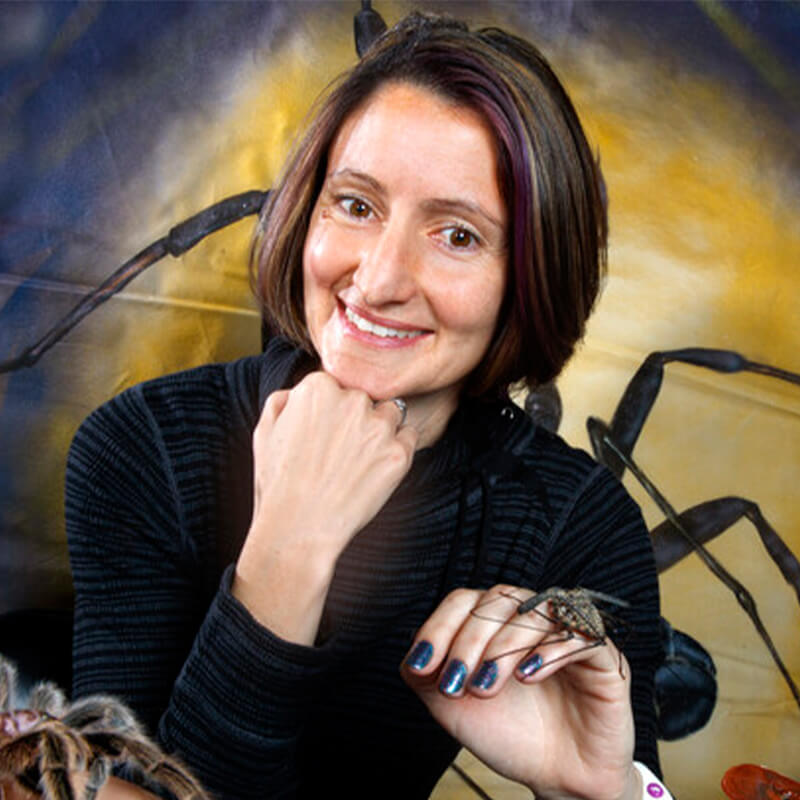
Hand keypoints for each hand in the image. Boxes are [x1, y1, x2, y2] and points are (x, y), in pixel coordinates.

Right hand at [233, 371, 417, 642]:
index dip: (333, 412)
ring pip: (393, 413)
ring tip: (359, 462)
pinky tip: (375, 471)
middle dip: (358, 419)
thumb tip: (303, 390)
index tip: (324, 435)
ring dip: (382, 431)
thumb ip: (285, 398)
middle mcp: (352, 399)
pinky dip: (398, 451)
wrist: (298, 530)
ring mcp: (379, 427)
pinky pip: (410, 438)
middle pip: (367, 398)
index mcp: (318, 387)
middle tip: (340, 453)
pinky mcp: (400, 453)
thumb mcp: (264, 430)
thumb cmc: (278, 483)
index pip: (339, 384)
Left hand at [401, 586, 639, 799]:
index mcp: (496, 621)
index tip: (425, 665)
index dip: (441, 625)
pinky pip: (581, 634)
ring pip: (537, 611)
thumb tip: (413, 653)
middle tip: (458, 684)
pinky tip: (528, 676)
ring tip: (486, 687)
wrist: (556, 777)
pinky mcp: (603, 655)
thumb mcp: (453, 705)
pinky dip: (550, 650)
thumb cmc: (508, 732)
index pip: (465, 600)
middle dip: (470, 640)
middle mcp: (532, 617)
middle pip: (498, 600)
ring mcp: (567, 632)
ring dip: (504, 646)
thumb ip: (425, 674)